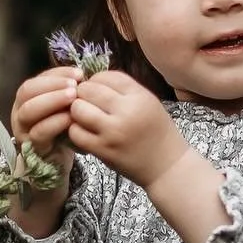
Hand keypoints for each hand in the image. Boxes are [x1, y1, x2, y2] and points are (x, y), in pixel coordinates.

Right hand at [9, 64, 86, 185]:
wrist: (58, 162)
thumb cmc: (62, 130)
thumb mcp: (64, 108)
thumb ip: (67, 92)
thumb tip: (81, 75)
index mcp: (27, 99)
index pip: (36, 79)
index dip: (56, 74)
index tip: (78, 74)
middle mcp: (20, 111)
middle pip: (27, 91)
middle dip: (52, 85)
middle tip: (74, 86)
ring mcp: (22, 130)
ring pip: (28, 111)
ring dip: (51, 101)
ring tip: (73, 98)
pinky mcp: (31, 147)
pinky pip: (38, 133)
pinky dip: (54, 123)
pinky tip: (70, 118)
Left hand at [67, 70, 189, 189]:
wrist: (166, 166)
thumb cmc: (156, 133)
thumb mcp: (148, 102)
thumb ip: (124, 90)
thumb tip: (93, 81)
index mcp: (139, 96)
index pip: (106, 76)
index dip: (96, 79)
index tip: (96, 88)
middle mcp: (127, 111)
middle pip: (89, 90)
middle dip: (83, 93)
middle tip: (86, 101)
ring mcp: (113, 132)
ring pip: (78, 109)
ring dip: (76, 111)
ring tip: (84, 116)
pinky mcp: (103, 150)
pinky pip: (76, 133)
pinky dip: (76, 130)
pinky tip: (84, 131)